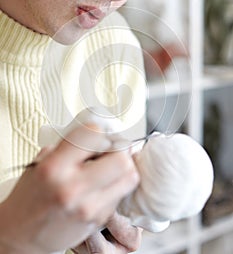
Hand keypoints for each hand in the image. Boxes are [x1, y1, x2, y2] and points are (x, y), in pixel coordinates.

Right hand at [0, 125, 138, 253]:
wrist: (23, 233)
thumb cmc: (32, 195)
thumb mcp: (43, 160)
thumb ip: (72, 145)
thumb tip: (102, 134)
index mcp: (54, 167)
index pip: (94, 134)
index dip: (100, 131)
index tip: (98, 136)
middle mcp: (73, 187)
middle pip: (121, 158)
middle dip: (118, 150)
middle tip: (110, 151)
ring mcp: (89, 207)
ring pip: (129, 176)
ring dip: (123, 168)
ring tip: (108, 168)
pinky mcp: (99, 219)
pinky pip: (121, 194)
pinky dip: (116, 186)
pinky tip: (101, 186)